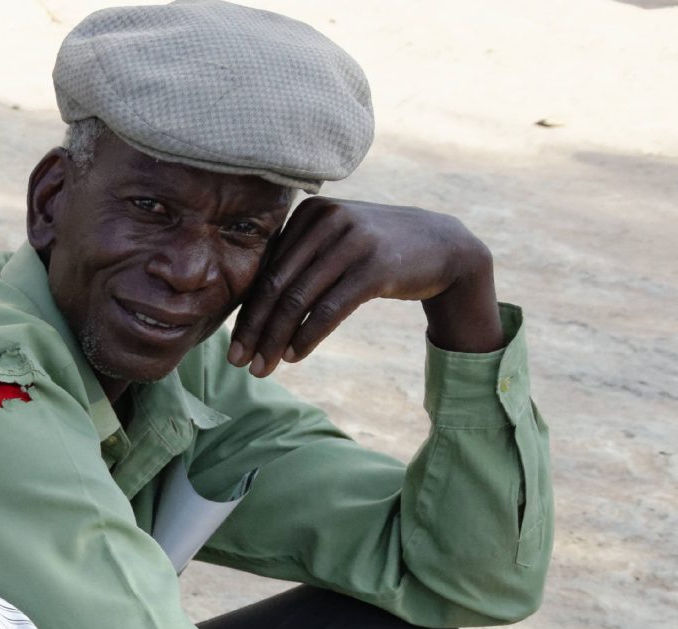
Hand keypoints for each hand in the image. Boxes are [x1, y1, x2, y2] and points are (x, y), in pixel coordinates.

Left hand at [229, 200, 502, 377]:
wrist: (443, 246)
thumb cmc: (375, 252)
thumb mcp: (334, 244)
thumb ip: (297, 264)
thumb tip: (249, 313)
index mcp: (311, 212)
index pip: (267, 270)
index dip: (247, 312)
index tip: (233, 345)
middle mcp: (329, 219)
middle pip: (276, 286)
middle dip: (253, 330)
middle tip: (238, 362)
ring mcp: (353, 241)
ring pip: (298, 301)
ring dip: (275, 340)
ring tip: (263, 367)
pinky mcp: (375, 267)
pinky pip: (328, 310)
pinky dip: (306, 337)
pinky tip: (294, 356)